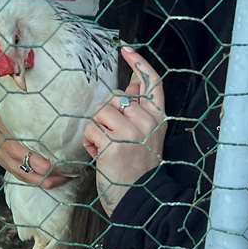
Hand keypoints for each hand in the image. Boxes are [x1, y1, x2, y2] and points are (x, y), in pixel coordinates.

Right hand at [0, 109, 72, 188]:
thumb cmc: (2, 116)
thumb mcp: (12, 111)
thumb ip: (31, 108)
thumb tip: (56, 96)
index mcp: (13, 141)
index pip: (35, 160)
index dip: (53, 163)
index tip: (69, 158)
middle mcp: (12, 157)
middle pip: (36, 173)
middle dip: (56, 174)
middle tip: (73, 169)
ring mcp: (11, 165)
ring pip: (33, 179)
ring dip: (50, 180)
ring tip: (66, 177)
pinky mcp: (11, 169)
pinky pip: (27, 179)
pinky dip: (41, 181)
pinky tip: (53, 178)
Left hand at [84, 47, 166, 215]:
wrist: (140, 198)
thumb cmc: (139, 167)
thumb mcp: (146, 135)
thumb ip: (139, 110)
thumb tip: (131, 84)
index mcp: (157, 117)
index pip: (152, 82)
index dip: (139, 64)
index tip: (126, 50)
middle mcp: (146, 121)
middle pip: (115, 99)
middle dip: (106, 116)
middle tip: (113, 139)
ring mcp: (130, 132)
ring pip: (99, 113)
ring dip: (96, 130)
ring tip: (106, 149)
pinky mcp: (112, 143)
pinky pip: (90, 131)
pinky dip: (89, 144)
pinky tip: (99, 156)